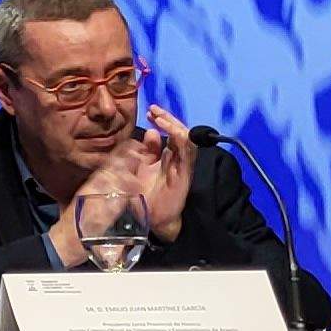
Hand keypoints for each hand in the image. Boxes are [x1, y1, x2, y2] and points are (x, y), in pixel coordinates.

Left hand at [132, 104, 194, 234]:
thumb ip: (147, 152)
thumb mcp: (141, 169)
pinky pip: (188, 153)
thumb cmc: (146, 196)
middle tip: (154, 110)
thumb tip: (150, 131)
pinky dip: (182, 140)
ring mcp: (183, 167)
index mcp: (168, 158)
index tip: (150, 111)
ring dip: (175, 126)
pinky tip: (171, 132)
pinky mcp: (184, 175)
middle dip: (168, 118)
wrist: (151, 220)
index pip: (171, 134)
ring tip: (160, 118)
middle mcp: (178, 161)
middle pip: (180, 133)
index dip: (163, 120)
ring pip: (187, 140)